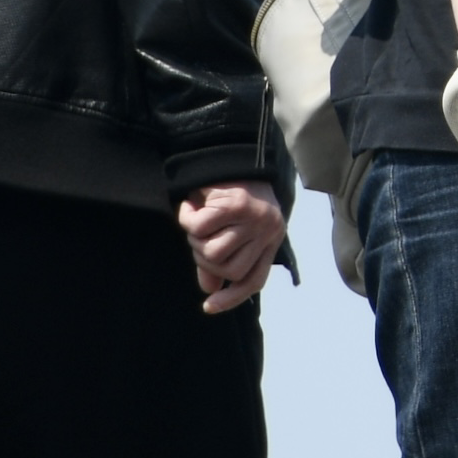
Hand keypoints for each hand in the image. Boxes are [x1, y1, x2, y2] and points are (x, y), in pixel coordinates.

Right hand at [177, 181, 286, 312]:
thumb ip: (220, 260)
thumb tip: (209, 288)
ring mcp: (257, 217)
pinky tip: (189, 206)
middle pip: (229, 269)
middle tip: (199, 235)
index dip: (232, 297)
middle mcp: (269, 230)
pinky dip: (187, 219)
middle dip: (204, 257)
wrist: (233, 151)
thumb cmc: (230, 193)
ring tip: (196, 220)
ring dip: (195, 239)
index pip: (254, 279)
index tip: (209, 306)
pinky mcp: (238, 203)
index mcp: (270, 239)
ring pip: (213, 252)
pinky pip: (200, 229)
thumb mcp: (230, 229)